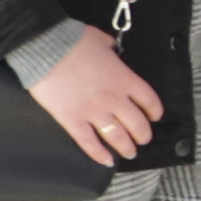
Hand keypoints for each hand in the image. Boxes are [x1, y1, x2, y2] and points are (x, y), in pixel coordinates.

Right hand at [26, 31, 164, 167]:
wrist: (46, 48)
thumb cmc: (73, 40)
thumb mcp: (100, 39)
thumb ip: (110, 47)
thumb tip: (111, 48)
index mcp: (124, 79)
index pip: (149, 100)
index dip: (154, 111)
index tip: (154, 117)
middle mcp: (114, 99)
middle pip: (137, 124)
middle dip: (142, 135)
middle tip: (142, 140)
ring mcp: (93, 112)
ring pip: (117, 137)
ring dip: (126, 147)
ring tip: (129, 153)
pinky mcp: (72, 120)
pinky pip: (89, 142)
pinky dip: (98, 154)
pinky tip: (106, 162)